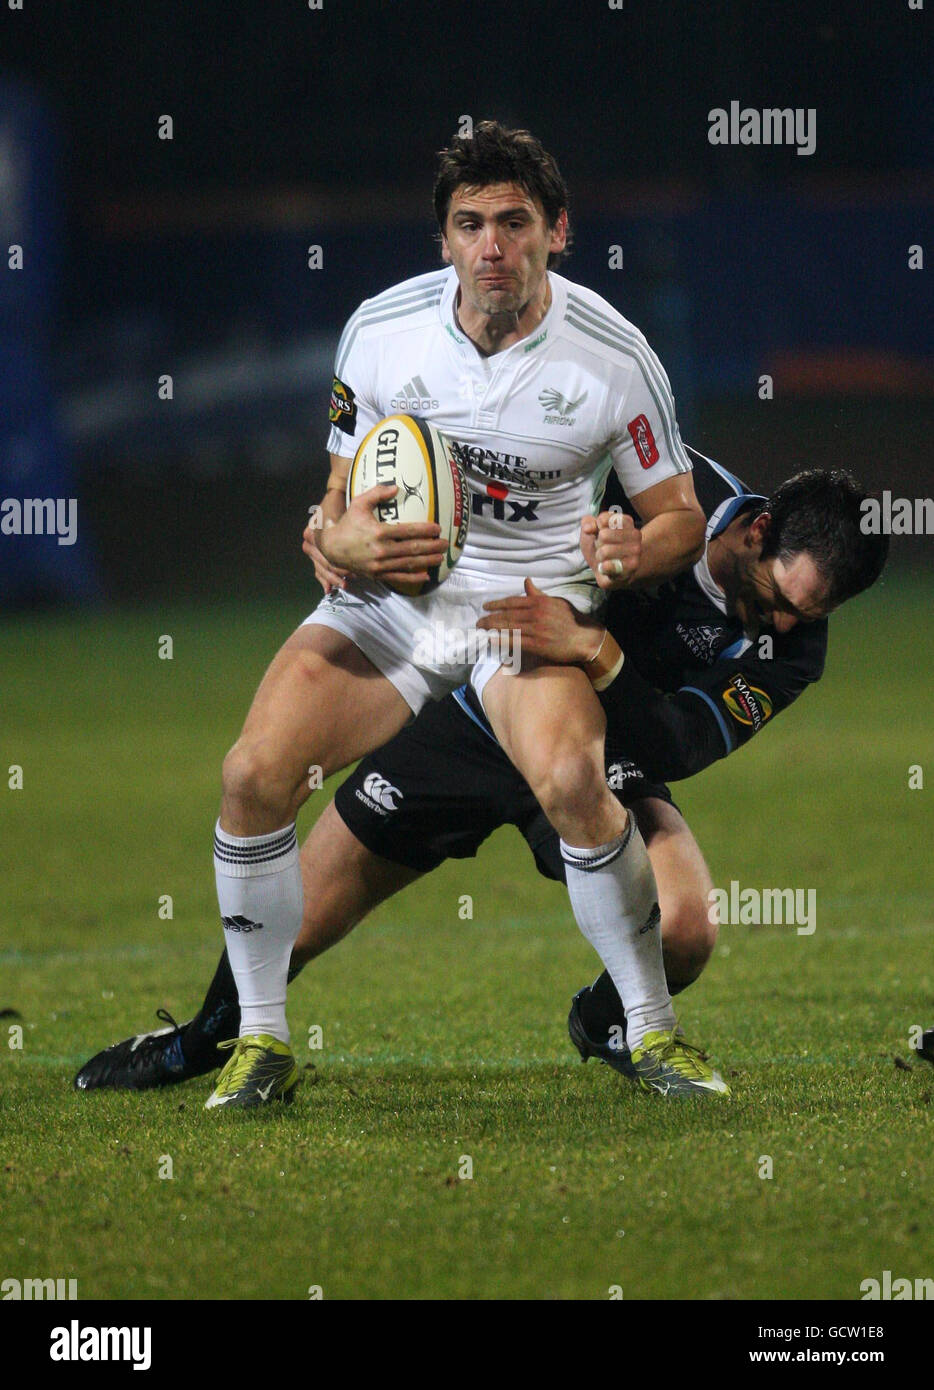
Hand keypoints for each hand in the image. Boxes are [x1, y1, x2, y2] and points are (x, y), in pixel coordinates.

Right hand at [306, 485, 445, 590]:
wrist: (332, 548)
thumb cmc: (348, 523)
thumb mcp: (359, 503)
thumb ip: (377, 494)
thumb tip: (396, 488)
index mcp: (378, 532)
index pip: (407, 531)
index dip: (424, 530)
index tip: (437, 528)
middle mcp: (381, 550)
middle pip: (412, 549)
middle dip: (431, 546)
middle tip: (445, 543)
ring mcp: (380, 564)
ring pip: (408, 563)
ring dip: (427, 561)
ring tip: (440, 557)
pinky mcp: (377, 574)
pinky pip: (399, 577)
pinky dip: (413, 577)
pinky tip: (426, 575)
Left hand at [477, 576, 602, 663]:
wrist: (585, 638)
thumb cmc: (572, 619)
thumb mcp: (556, 602)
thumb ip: (538, 594)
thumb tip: (526, 582)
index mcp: (540, 602)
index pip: (513, 602)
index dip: (497, 604)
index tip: (485, 607)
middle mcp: (537, 614)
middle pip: (507, 615)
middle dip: (490, 618)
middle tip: (479, 622)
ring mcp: (537, 629)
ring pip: (509, 628)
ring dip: (493, 628)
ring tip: (482, 630)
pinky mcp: (538, 644)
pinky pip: (516, 642)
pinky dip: (502, 640)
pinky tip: (492, 640)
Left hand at [580, 510, 641, 590]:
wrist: (610, 570)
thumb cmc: (602, 546)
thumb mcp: (593, 531)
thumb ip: (589, 523)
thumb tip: (587, 528)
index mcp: (626, 522)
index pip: (603, 519)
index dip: (595, 528)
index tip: (599, 532)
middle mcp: (635, 534)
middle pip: (604, 535)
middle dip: (598, 544)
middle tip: (603, 548)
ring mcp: (635, 551)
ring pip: (605, 551)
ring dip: (600, 557)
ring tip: (606, 558)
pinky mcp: (631, 567)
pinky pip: (609, 566)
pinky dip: (603, 568)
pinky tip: (606, 568)